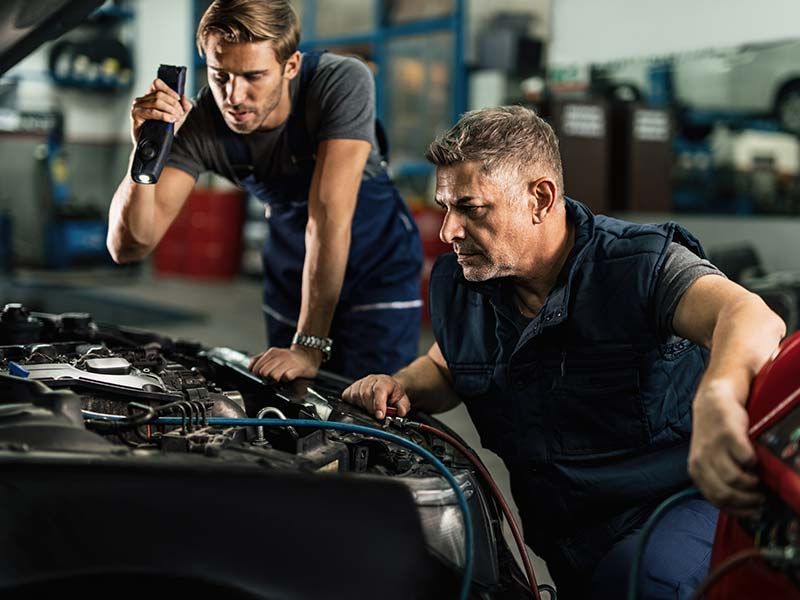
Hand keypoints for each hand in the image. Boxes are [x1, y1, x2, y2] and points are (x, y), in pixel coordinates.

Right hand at [130, 78, 192, 142]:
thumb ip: (183, 108)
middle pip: (160, 94)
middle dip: (173, 104)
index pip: (157, 83)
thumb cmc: (163, 130)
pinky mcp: (136, 115)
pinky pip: (152, 112)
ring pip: (157, 102)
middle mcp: (142, 99)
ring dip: (170, 110)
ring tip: (176, 118)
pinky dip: (164, 115)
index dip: (168, 89)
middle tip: (179, 114)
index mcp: (149, 96)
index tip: (178, 98)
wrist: (154, 146)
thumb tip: (185, 98)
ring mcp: (137, 106)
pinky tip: (170, 119)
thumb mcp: (177, 117)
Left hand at [249, 345, 320, 381]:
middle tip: (273, 376)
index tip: (263, 374)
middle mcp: (280, 356)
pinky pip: (286, 377)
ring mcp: (289, 362)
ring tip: (281, 376)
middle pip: (263, 373)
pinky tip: (289, 376)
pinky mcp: (298, 369)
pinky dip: (286, 380)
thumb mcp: (273, 354)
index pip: (255, 368)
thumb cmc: (289, 358)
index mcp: (272, 352)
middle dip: (267, 377)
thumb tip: (249, 367)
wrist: (308, 355)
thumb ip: (259, 359)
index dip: (258, 374)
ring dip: (276, 379)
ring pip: (273, 376)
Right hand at [342, 374, 410, 419]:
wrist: (388, 387)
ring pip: (355, 396)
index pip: (379, 390)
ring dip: (362, 406)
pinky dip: (352, 403)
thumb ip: (403, 406)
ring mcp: (360, 383)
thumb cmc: (393, 394)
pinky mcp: (351, 387)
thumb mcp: (402, 400)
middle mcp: (371, 380)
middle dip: (371, 408)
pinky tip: (361, 405)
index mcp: (384, 381)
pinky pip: (347, 396)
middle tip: (377, 414)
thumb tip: (400, 412)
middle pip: (366, 394)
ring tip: (370, 408)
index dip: (378, 404)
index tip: (380, 415)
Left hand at [688, 378, 763, 518]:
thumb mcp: (711, 456)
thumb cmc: (716, 432)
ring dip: (752, 484)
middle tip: (761, 498)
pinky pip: (745, 458)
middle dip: (747, 501)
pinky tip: (757, 461)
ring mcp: (713, 447)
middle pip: (725, 493)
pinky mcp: (728, 433)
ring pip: (735, 479)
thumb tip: (742, 505)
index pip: (716, 500)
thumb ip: (719, 477)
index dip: (738, 510)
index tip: (754, 513)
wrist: (715, 397)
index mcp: (696, 469)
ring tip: (760, 480)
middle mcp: (701, 460)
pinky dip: (754, 463)